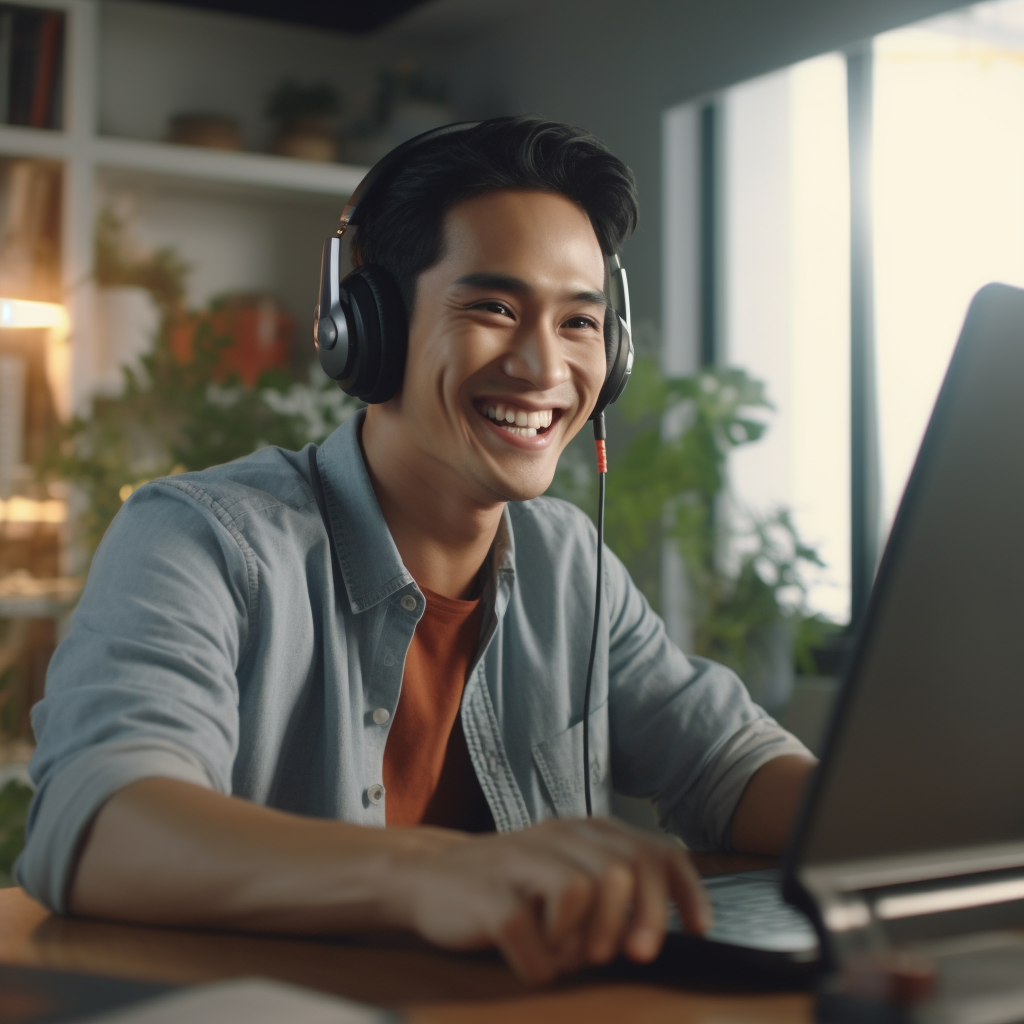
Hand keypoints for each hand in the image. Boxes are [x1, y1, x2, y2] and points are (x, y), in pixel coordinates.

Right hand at [387, 817, 710, 983]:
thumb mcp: (563, 872)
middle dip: (643, 919)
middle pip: (626, 869)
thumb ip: (609, 888)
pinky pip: (532, 940)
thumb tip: (655, 932)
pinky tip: (531, 960)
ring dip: (586, 940)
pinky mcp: (491, 899)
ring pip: (582, 892)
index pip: (653, 849)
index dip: (684, 890)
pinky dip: (541, 964)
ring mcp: (521, 864)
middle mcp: (556, 837)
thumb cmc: (508, 884)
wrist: (429, 876)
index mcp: (582, 831)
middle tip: (636, 955)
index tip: (700, 929)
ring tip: (569, 953)